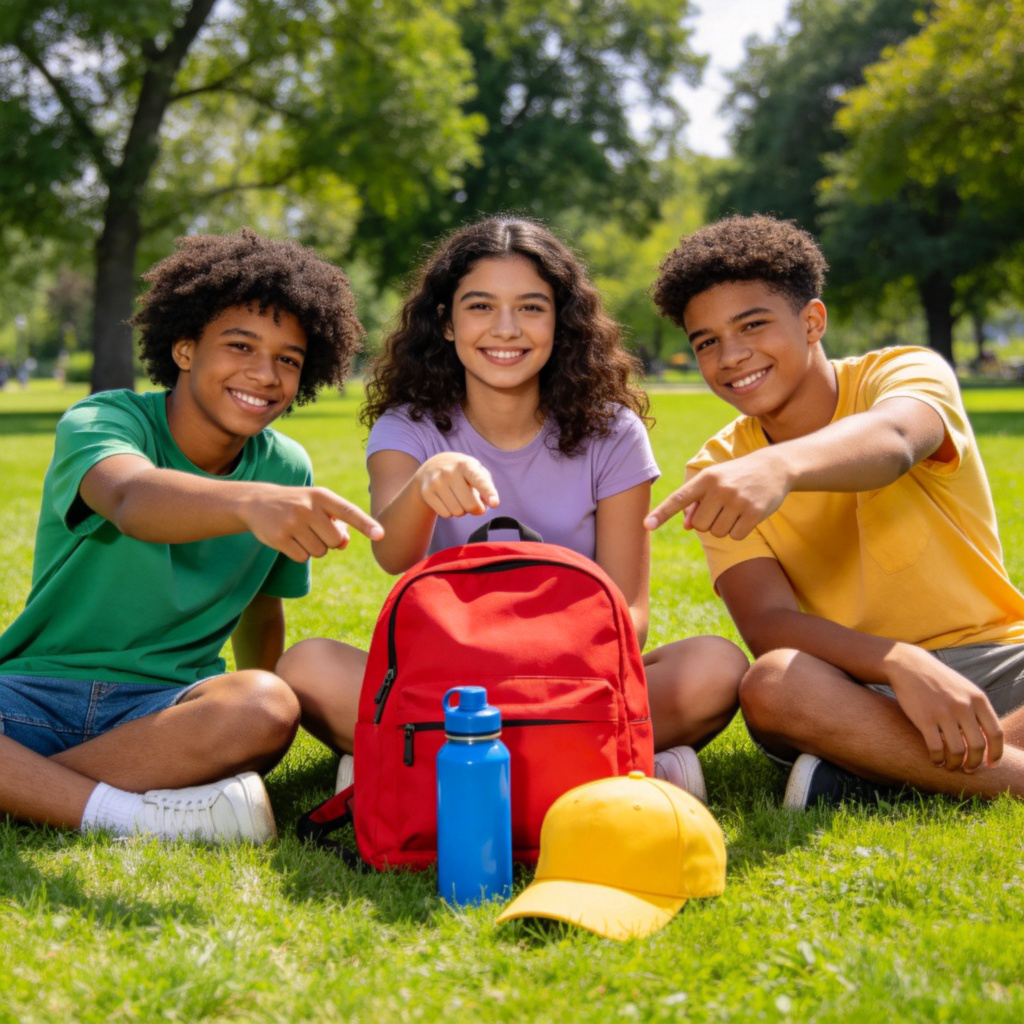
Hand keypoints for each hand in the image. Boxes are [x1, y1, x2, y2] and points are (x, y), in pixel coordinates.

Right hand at [244, 485, 383, 561]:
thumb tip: (343, 543)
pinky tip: (289, 539)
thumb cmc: (298, 505)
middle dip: (330, 541)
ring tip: (300, 532)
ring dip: (314, 547)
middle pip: (336, 540)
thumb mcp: (318, 507)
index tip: (381, 535)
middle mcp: (308, 507)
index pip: (349, 512)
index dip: (366, 525)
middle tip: (314, 529)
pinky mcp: (279, 537)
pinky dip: (299, 553)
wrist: (257, 502)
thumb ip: (338, 523)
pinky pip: (302, 558)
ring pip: (320, 551)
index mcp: (322, 496)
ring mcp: (292, 522)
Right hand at [415, 453, 498, 517]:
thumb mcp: (476, 470)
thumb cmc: (462, 471)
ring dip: (462, 511)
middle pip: (470, 505)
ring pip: (458, 512)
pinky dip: (450, 512)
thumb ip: (487, 486)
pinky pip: (446, 514)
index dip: (488, 492)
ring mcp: (436, 482)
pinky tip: (448, 501)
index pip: (479, 480)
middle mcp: (449, 471)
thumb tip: (491, 503)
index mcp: (466, 464)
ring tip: (458, 499)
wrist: (431, 467)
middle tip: (476, 505)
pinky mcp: (427, 493)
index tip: (495, 503)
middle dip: (477, 509)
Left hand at [645, 450, 790, 538]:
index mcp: (705, 478)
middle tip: (722, 507)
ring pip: (717, 533)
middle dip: (708, 522)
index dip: (661, 513)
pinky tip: (747, 514)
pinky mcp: (754, 513)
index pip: (678, 499)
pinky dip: (739, 531)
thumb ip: (697, 504)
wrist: (774, 467)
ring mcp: (737, 500)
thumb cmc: (735, 477)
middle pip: (700, 526)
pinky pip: (735, 536)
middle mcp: (719, 488)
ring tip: (735, 508)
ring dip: (724, 526)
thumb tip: (688, 527)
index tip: (646, 525)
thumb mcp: (714, 482)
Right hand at [886, 643, 1003, 771]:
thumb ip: (978, 711)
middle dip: (975, 763)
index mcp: (978, 699)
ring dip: (955, 764)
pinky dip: (938, 760)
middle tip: (968, 768)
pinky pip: (936, 748)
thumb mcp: (964, 689)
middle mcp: (963, 706)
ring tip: (951, 766)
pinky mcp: (924, 718)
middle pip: (978, 746)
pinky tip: (936, 760)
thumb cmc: (939, 681)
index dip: (996, 754)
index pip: (996, 733)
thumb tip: (989, 740)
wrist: (909, 665)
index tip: (991, 765)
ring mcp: (943, 712)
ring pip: (958, 751)